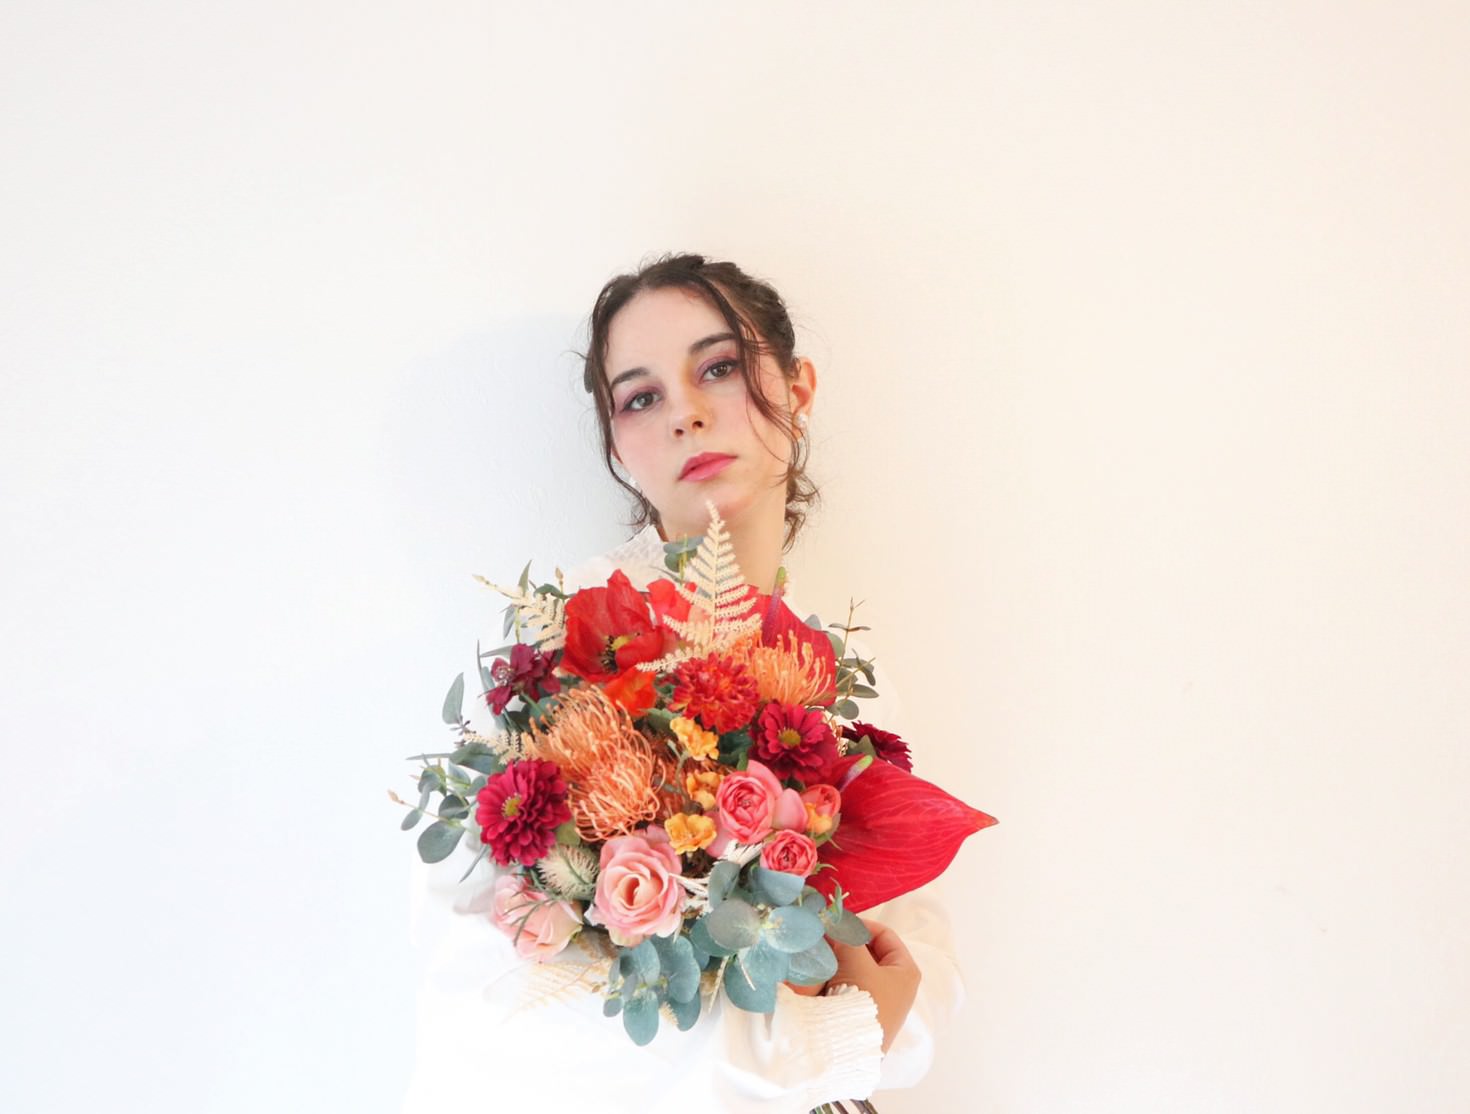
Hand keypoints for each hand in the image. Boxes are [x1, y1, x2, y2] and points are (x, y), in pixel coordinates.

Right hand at [825, 917, 920, 1053]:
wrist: (850, 1047)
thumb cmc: (862, 998)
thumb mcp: (854, 958)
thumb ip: (847, 936)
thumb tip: (835, 924)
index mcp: (906, 970)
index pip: (885, 935)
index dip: (861, 925)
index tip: (837, 924)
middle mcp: (899, 986)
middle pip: (870, 952)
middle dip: (847, 944)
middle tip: (826, 939)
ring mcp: (883, 1003)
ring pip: (858, 969)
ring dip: (840, 960)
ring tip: (822, 956)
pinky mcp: (867, 1016)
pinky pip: (852, 987)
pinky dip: (838, 978)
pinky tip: (823, 977)